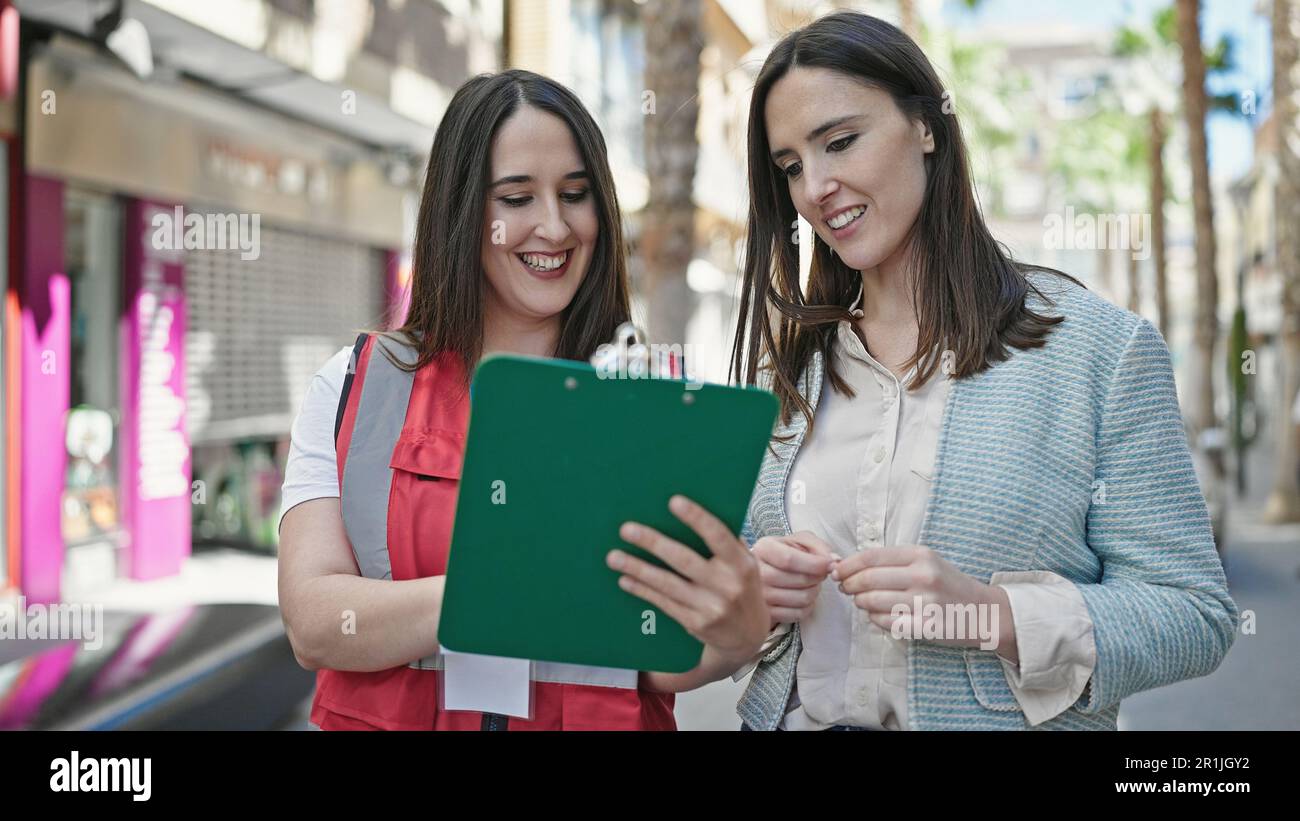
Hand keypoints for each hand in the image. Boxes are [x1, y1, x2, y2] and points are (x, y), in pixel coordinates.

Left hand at [606, 495, 769, 664]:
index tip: (673, 501)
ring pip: (667, 584)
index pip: (718, 536)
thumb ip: (725, 542)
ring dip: (637, 568)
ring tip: (614, 557)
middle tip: (626, 529)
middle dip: (653, 543)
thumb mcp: (744, 564)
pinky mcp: (695, 623)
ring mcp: (710, 608)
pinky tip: (625, 579)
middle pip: (683, 560)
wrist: (747, 636)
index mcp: (741, 564)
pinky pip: (663, 602)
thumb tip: (692, 513)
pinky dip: (642, 590)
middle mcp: (727, 586)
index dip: (697, 518)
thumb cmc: (741, 587)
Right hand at [751, 531, 837, 623]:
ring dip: (815, 591)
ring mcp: (760, 596)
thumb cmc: (786, 555)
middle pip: (799, 580)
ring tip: (811, 584)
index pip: (789, 559)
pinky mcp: (767, 614)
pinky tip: (803, 596)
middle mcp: (757, 573)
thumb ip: (818, 546)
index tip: (830, 564)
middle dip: (818, 577)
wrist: (766, 572)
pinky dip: (809, 606)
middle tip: (819, 574)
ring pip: (802, 598)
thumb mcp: (800, 541)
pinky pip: (799, 614)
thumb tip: (835, 560)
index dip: (815, 563)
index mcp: (764, 549)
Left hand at [832, 544, 1014, 655]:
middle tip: (844, 589)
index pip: (871, 557)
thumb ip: (891, 561)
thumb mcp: (925, 561)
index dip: (847, 565)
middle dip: (848, 585)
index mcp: (920, 555)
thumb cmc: (947, 583)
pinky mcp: (926, 626)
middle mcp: (922, 576)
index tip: (836, 571)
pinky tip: (879, 615)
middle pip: (867, 580)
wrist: (983, 610)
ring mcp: (925, 603)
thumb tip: (847, 566)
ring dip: (860, 603)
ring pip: (872, 602)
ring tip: (862, 602)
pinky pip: (886, 623)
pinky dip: (875, 619)